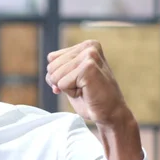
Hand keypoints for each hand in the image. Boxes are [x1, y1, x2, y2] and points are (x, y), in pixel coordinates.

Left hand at [46, 40, 142, 159]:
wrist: (110, 114)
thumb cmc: (90, 98)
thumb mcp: (70, 78)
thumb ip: (58, 69)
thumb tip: (49, 75)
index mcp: (86, 45)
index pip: (51, 59)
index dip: (58, 76)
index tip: (77, 82)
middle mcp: (89, 47)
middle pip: (51, 66)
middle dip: (61, 82)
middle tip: (83, 88)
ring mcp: (90, 56)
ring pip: (55, 75)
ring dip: (67, 88)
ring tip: (85, 89)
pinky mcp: (88, 68)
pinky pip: (61, 84)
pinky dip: (71, 93)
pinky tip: (87, 92)